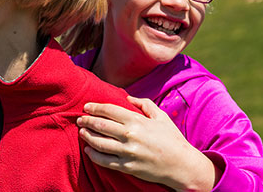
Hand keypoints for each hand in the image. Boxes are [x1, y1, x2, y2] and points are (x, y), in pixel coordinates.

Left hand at [77, 96, 219, 191]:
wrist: (182, 165)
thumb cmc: (172, 139)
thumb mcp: (161, 117)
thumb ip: (144, 104)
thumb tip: (128, 97)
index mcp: (137, 121)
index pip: (109, 110)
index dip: (95, 107)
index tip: (87, 107)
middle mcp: (130, 135)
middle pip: (100, 125)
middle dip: (86, 121)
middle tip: (80, 119)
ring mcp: (128, 152)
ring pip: (99, 143)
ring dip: (87, 136)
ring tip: (82, 132)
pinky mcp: (127, 167)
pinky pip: (105, 161)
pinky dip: (93, 155)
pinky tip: (88, 150)